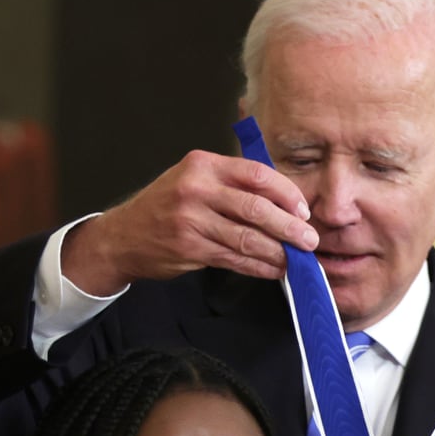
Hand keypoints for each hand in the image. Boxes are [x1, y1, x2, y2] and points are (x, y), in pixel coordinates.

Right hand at [61, 150, 318, 294]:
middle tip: (310, 241)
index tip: (303, 211)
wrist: (124, 236)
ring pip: (247, 238)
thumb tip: (283, 203)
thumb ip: (232, 185)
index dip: (286, 193)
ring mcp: (191, 220)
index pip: (256, 174)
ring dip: (277, 253)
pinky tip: (274, 271)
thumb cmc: (167, 207)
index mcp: (204, 164)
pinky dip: (258, 267)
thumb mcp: (194, 180)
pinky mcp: (189, 248)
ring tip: (296, 261)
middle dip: (289, 228)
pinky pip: (234, 259)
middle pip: (255, 208)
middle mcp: (196, 188)